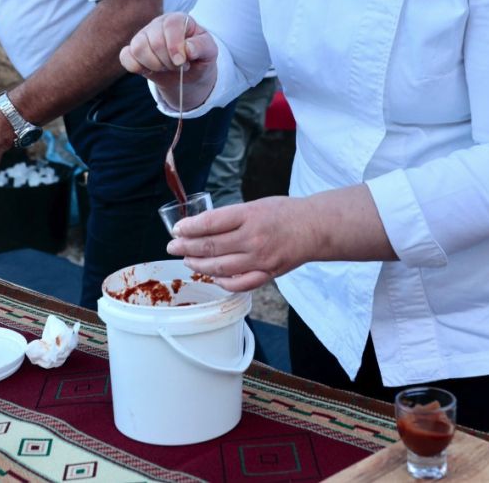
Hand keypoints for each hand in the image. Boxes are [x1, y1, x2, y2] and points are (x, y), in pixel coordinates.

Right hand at [119, 12, 217, 107]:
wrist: (189, 74)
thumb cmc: (199, 58)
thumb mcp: (209, 52)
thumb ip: (202, 47)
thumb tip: (188, 49)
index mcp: (177, 19)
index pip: (171, 25)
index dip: (175, 46)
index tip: (182, 62)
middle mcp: (158, 24)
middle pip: (154, 41)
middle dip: (168, 61)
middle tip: (178, 66)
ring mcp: (143, 36)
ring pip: (138, 48)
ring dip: (154, 65)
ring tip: (165, 67)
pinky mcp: (132, 51)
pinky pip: (125, 57)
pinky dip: (136, 67)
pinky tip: (150, 70)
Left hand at [166, 196, 316, 291]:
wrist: (315, 228)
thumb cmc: (284, 213)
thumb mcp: (255, 205)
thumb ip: (230, 217)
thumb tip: (201, 226)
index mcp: (249, 215)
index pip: (210, 222)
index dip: (189, 227)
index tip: (176, 229)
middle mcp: (253, 238)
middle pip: (211, 246)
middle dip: (187, 247)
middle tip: (173, 247)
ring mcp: (260, 258)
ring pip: (221, 267)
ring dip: (199, 265)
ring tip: (188, 261)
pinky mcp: (268, 273)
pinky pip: (240, 283)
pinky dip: (223, 282)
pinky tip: (213, 276)